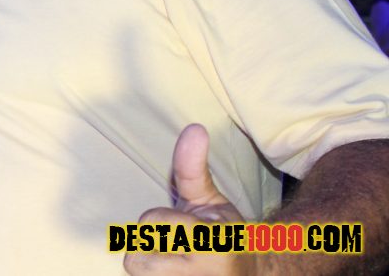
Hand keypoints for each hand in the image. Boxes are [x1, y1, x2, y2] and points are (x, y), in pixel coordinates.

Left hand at [124, 124, 255, 274]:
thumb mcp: (210, 200)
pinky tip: (169, 269)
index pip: (152, 222)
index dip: (156, 218)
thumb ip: (193, 167)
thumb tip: (194, 127)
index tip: (174, 224)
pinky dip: (152, 275)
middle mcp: (200, 275)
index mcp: (211, 245)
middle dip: (145, 250)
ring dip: (149, 265)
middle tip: (166, 246)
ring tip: (170, 260)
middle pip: (135, 261)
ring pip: (139, 274)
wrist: (253, 274)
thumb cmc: (225, 235)